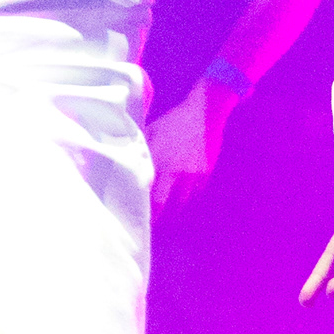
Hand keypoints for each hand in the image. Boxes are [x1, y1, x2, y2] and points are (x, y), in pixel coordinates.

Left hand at [146, 82, 234, 215]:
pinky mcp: (206, 174)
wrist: (204, 112)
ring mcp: (194, 175)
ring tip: (164, 214)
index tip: (136, 216)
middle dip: (157, 216)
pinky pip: (194, 194)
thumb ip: (141, 151)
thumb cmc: (173, 121)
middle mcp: (177, 173)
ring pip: (181, 202)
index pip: (151, 197)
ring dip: (172, 209)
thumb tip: (127, 164)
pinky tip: (178, 197)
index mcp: (161, 163)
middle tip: (149, 221)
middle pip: (166, 206)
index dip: (145, 210)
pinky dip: (185, 198)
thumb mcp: (151, 132)